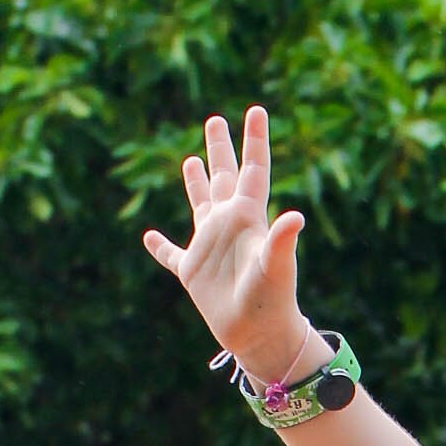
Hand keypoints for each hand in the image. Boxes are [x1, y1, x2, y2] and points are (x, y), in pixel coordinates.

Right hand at [142, 104, 311, 387]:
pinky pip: (172, 255)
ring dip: (196, 182)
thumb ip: (282, 240)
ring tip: (192, 159)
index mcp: (249, 217)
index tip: (257, 110)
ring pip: (200, 204)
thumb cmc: (272, 301)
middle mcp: (229, 225)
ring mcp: (210, 246)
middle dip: (220, 149)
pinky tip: (149, 236)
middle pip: (224, 177)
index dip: (255, 140)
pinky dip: (160, 247)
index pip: (254, 170)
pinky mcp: (193, 271)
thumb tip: (297, 216)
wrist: (259, 335)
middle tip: (215, 119)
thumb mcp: (276, 267)